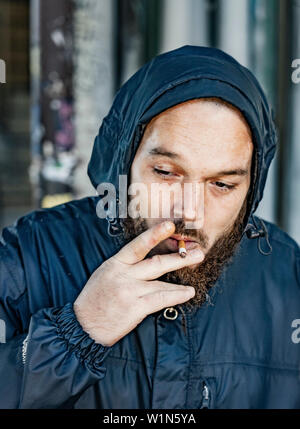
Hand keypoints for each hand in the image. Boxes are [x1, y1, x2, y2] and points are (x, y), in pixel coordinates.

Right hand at [73, 221, 203, 345]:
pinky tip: (188, 293)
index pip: (137, 245)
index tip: (170, 225)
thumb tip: (148, 259)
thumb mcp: (105, 274)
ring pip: (162, 282)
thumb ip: (125, 266)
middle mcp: (123, 275)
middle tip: (198, 251)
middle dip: (179, 257)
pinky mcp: (135, 308)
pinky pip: (161, 299)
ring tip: (197, 269)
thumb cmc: (95, 299)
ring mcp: (129, 291)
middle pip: (156, 262)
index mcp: (115, 263)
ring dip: (182, 278)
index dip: (154, 234)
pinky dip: (177, 295)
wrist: (84, 326)